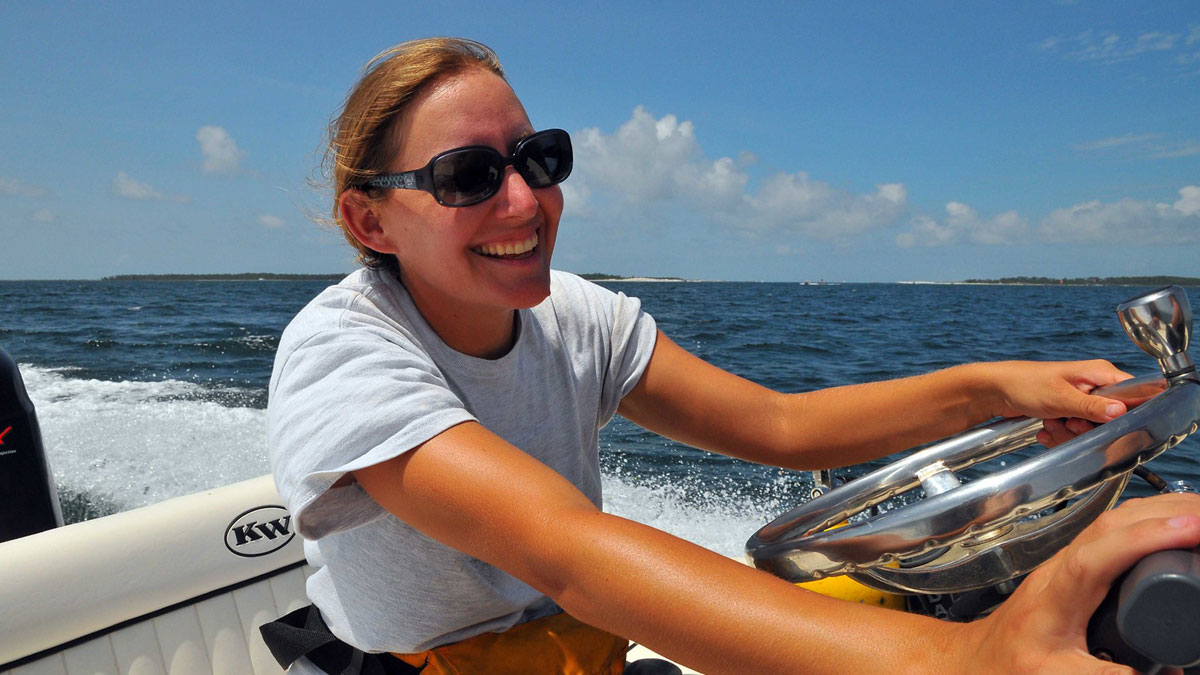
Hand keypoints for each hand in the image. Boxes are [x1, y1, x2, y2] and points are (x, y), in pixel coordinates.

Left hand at [957, 493, 1199, 673]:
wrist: (979, 658)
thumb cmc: (1007, 664)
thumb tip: (1164, 674)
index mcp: (1053, 598)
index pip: (1097, 556)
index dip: (1143, 539)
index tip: (1188, 530)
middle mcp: (1059, 569)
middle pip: (1110, 525)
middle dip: (1164, 513)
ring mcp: (1066, 562)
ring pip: (1112, 521)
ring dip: (1159, 511)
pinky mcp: (1075, 565)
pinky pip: (1113, 532)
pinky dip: (1149, 520)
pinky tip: (1174, 523)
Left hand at [980, 360, 1132, 446]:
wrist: (995, 391)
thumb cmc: (1024, 384)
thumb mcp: (1060, 397)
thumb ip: (1091, 406)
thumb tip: (1120, 412)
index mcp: (1100, 373)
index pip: (1134, 395)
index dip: (1123, 414)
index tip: (1102, 423)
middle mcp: (1095, 386)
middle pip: (1111, 420)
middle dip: (1086, 428)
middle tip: (1067, 422)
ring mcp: (1082, 400)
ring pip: (1091, 430)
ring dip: (1068, 433)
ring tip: (1050, 423)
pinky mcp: (1069, 412)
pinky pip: (1074, 433)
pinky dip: (1059, 435)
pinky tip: (1044, 430)